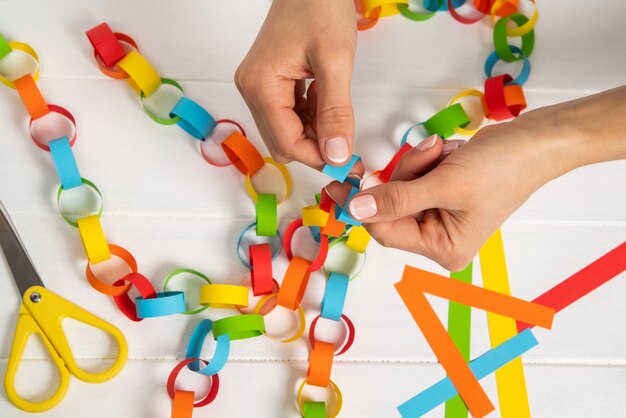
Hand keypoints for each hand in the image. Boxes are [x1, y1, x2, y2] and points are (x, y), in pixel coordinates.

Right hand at [235, 0, 362, 173]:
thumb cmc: (320, 7)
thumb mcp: (335, 61)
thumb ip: (335, 112)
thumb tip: (337, 155)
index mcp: (261, 86)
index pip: (287, 143)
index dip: (318, 158)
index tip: (350, 165)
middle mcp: (252, 89)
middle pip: (283, 141)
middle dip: (317, 147)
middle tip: (350, 147)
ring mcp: (258, 86)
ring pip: (287, 130)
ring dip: (316, 132)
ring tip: (339, 115)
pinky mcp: (269, 82)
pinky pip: (289, 113)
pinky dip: (312, 116)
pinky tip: (327, 101)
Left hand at [327, 116, 567, 270]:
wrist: (533, 141)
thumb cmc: (502, 168)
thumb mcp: (445, 185)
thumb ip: (396, 199)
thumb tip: (355, 210)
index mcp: (443, 249)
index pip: (385, 231)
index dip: (362, 206)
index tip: (341, 182)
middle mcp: (438, 238)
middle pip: (391, 206)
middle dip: (405, 174)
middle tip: (429, 154)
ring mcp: (438, 215)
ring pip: (399, 186)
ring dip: (417, 163)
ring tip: (445, 151)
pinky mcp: (438, 193)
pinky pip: (413, 175)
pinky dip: (425, 160)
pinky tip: (448, 153)